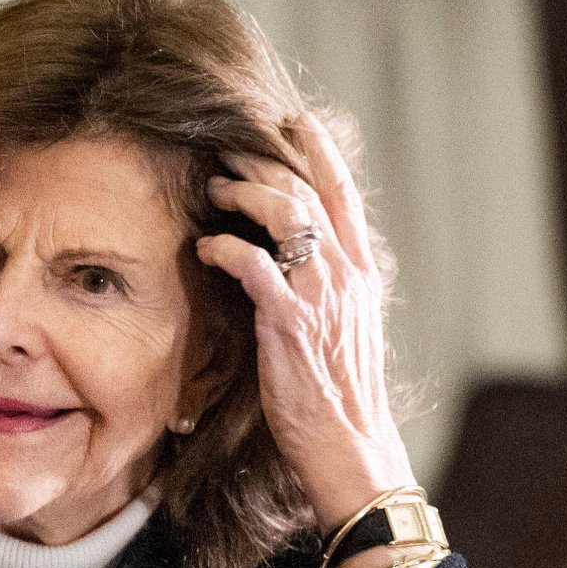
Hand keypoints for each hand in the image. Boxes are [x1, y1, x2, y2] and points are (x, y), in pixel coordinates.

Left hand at [196, 113, 421, 542]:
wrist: (349, 445)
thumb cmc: (340, 397)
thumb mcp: (345, 330)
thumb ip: (328, 290)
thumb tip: (300, 263)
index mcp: (361, 273)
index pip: (343, 194)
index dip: (318, 151)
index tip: (293, 122)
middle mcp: (344, 274)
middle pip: (307, 190)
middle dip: (266, 159)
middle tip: (229, 148)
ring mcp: (319, 295)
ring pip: (284, 213)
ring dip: (245, 192)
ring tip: (215, 188)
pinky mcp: (288, 321)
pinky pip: (253, 263)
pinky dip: (226, 246)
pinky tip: (206, 247)